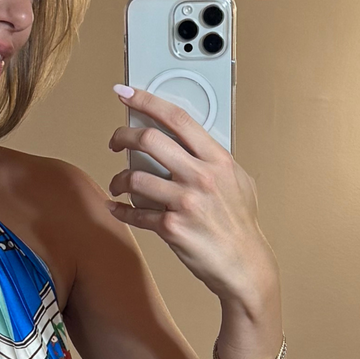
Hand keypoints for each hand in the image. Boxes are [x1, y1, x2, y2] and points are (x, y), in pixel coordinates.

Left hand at [108, 86, 277, 309]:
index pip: (177, 118)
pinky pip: (136, 214)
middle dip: (122, 136)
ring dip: (118, 179)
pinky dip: (121, 210)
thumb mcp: (238, 181)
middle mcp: (200, 177)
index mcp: (217, 159)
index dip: (146, 100)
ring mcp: (185, 202)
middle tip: (114, 142)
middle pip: (149, 140)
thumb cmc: (240, 225)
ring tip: (117, 184)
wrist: (245, 265)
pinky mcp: (172, 228)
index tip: (126, 94)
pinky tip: (118, 208)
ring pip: (135, 177)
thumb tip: (191, 144)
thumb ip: (214, 161)